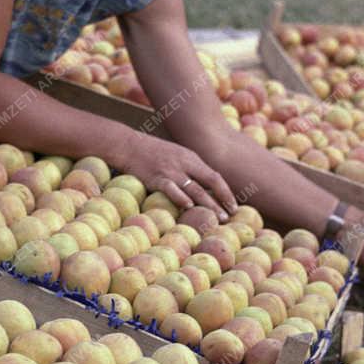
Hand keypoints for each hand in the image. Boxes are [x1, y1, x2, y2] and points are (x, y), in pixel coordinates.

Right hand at [115, 133, 237, 220]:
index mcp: (191, 158)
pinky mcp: (156, 178)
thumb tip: (206, 186)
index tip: (233, 206)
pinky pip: (171, 189)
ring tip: (217, 218)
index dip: (226, 192)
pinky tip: (188, 207)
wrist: (129, 145)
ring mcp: (170, 171)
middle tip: (229, 216)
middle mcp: (184, 164)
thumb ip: (191, 168)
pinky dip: (181, 198)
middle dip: (221, 201)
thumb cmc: (153, 153)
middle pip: (209, 183)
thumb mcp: (177, 155)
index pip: (215, 176)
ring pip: (194, 189)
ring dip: (208, 205)